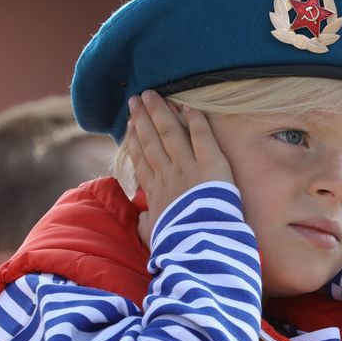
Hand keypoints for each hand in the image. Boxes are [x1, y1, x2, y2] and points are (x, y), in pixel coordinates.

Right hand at [127, 90, 233, 247]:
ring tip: (152, 94)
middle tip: (136, 99)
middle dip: (143, 117)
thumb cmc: (178, 244)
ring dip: (161, 111)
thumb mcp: (154, 235)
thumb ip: (147, 223)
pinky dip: (195, 119)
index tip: (130, 125)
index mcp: (154, 191)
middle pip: (152, 139)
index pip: (142, 158)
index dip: (135, 139)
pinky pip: (202, 135)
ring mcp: (188, 166)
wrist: (199, 245)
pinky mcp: (211, 163)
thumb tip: (143, 217)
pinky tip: (188, 105)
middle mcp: (168, 173)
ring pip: (170, 132)